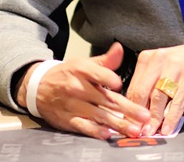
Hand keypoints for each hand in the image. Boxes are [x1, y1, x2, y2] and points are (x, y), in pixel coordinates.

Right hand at [16, 42, 150, 139]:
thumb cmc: (67, 74)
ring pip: (99, 115)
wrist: (39, 87)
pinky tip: (107, 134)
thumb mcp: (84, 63)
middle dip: (127, 109)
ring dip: (118, 124)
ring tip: (134, 129)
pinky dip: (96, 131)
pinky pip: (84, 126)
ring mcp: (73, 105)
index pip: (100, 74)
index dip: (111, 80)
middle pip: (106, 99)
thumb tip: (120, 48)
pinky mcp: (69, 120)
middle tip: (144, 116)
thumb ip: (105, 60)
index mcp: (82, 70)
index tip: (120, 85)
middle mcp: (78, 88)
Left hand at [126, 42, 183, 135]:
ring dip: (153, 119)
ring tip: (150, 132)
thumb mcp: (163, 67)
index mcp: (148, 57)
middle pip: (142, 92)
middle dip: (138, 115)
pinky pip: (177, 102)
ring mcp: (175, 67)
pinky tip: (167, 128)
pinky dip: (171, 118)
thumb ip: (150, 83)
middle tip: (136, 130)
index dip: (129, 108)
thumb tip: (137, 110)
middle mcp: (159, 59)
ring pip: (158, 98)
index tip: (129, 122)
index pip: (133, 86)